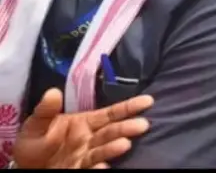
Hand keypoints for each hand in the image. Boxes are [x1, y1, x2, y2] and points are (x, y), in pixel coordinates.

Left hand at [14, 88, 152, 168]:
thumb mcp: (35, 125)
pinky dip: (98, 168)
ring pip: (103, 150)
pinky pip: (89, 169)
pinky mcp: (79, 170)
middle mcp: (90, 139)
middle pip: (111, 132)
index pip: (111, 114)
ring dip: (114, 148)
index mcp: (85, 123)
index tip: (148, 101)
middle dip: (126, 128)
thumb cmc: (33, 143)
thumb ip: (46, 111)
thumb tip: (53, 92)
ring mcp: (86, 156)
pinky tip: (103, 166)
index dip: (129, 107)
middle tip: (143, 125)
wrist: (25, 167)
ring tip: (124, 145)